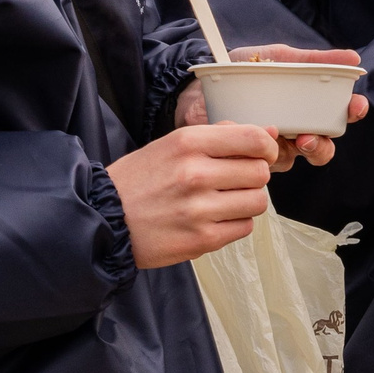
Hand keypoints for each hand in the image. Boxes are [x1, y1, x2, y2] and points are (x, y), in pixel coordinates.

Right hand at [108, 122, 279, 267]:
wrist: (104, 218)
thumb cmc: (141, 179)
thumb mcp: (174, 144)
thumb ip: (222, 135)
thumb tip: (270, 133)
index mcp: (188, 143)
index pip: (254, 139)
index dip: (266, 148)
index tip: (261, 154)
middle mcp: (194, 174)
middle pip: (260, 173)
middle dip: (253, 176)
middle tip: (232, 181)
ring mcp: (199, 209)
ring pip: (258, 202)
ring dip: (246, 201)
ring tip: (221, 201)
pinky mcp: (202, 240)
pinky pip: (245, 227)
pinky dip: (235, 223)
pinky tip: (212, 218)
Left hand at [175, 44, 371, 170]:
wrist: (197, 86)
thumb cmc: (242, 69)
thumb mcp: (279, 57)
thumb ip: (314, 59)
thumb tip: (353, 58)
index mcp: (307, 104)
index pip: (339, 113)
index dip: (352, 112)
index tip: (354, 106)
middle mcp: (296, 128)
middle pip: (324, 145)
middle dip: (324, 144)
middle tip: (310, 137)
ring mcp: (275, 145)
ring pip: (298, 159)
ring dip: (296, 152)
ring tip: (288, 141)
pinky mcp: (253, 158)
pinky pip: (267, 163)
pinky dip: (265, 152)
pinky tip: (256, 138)